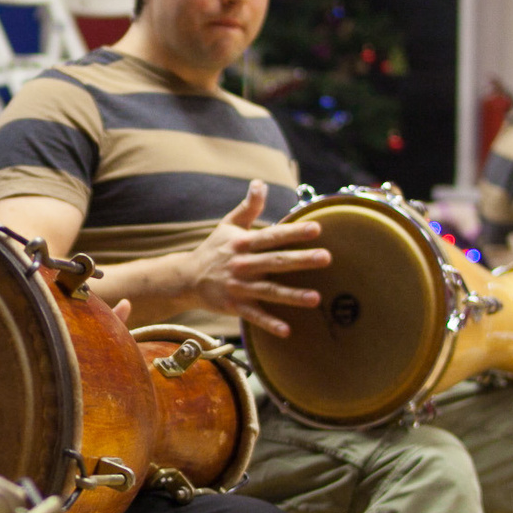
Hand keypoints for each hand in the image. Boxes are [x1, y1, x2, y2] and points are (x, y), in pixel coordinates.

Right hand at [176, 181, 327, 338]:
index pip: (272, 236)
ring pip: (269, 292)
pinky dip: (269, 324)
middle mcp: (242, 265)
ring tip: (316, 298)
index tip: (316, 229)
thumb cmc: (213, 249)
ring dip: (292, 295)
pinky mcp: (235, 306)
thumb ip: (248, 206)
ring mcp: (238, 287)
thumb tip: (260, 183)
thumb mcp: (228, 225)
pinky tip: (287, 330)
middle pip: (275, 262)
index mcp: (243, 244)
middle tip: (326, 258)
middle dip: (300, 260)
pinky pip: (254, 316)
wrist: (186, 278)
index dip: (293, 232)